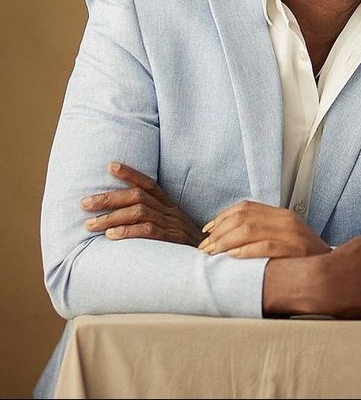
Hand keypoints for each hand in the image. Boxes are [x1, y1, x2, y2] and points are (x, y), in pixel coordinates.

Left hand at [80, 162, 204, 245]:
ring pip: (138, 212)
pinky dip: (127, 232)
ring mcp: (171, 225)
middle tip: (84, 203)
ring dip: (111, 217)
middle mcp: (169, 211)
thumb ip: (153, 221)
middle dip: (108, 198)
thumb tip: (122, 220)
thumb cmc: (185, 247)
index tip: (110, 166)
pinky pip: (148, 231)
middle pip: (137, 196)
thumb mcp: (173, 227)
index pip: (148, 184)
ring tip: (89, 224)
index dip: (130, 173)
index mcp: (169, 206)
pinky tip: (110, 236)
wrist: (209, 261)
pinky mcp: (171, 240)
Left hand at [198, 200, 330, 257]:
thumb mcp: (284, 239)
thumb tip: (228, 238)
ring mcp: (292, 233)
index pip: (247, 207)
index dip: (223, 217)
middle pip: (244, 217)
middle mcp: (287, 220)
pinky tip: (233, 256)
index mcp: (282, 215)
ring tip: (213, 253)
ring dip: (226, 241)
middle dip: (219, 232)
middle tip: (205, 247)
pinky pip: (265, 246)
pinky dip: (245, 250)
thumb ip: (262, 233)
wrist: (331, 272)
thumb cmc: (302, 260)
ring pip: (250, 229)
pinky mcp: (295, 249)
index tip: (208, 230)